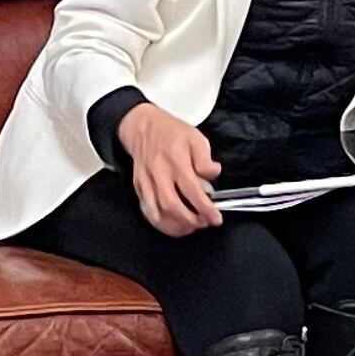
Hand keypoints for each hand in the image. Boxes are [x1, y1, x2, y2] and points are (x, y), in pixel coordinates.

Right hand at [118, 102, 220, 234]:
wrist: (143, 127)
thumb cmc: (171, 133)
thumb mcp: (195, 138)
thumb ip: (205, 159)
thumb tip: (213, 174)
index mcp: (176, 160)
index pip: (192, 190)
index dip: (205, 208)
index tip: (215, 219)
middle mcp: (159, 173)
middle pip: (172, 205)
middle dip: (189, 220)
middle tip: (203, 223)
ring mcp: (147, 182)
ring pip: (157, 212)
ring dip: (175, 225)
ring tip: (190, 227)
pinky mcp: (139, 187)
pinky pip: (147, 210)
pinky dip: (160, 222)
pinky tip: (173, 225)